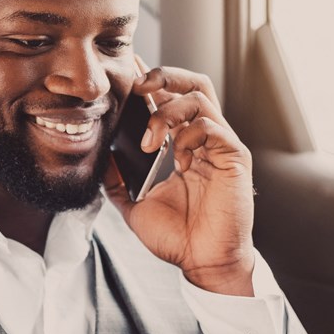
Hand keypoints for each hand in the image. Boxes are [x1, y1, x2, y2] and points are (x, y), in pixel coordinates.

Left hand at [104, 59, 255, 295]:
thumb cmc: (178, 236)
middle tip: (138, 87)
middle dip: (163, 76)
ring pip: (200, 97)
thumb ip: (117, 180)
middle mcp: (204, 138)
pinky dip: (189, 135)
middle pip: (192, 83)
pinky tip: (179, 160)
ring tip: (151, 141)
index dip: (150, 80)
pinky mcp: (235, 156)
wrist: (203, 262)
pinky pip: (213, 126)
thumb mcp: (135, 204)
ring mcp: (221, 145)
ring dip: (168, 112)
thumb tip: (98, 158)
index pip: (169, 98)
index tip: (125, 70)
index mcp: (183, 144)